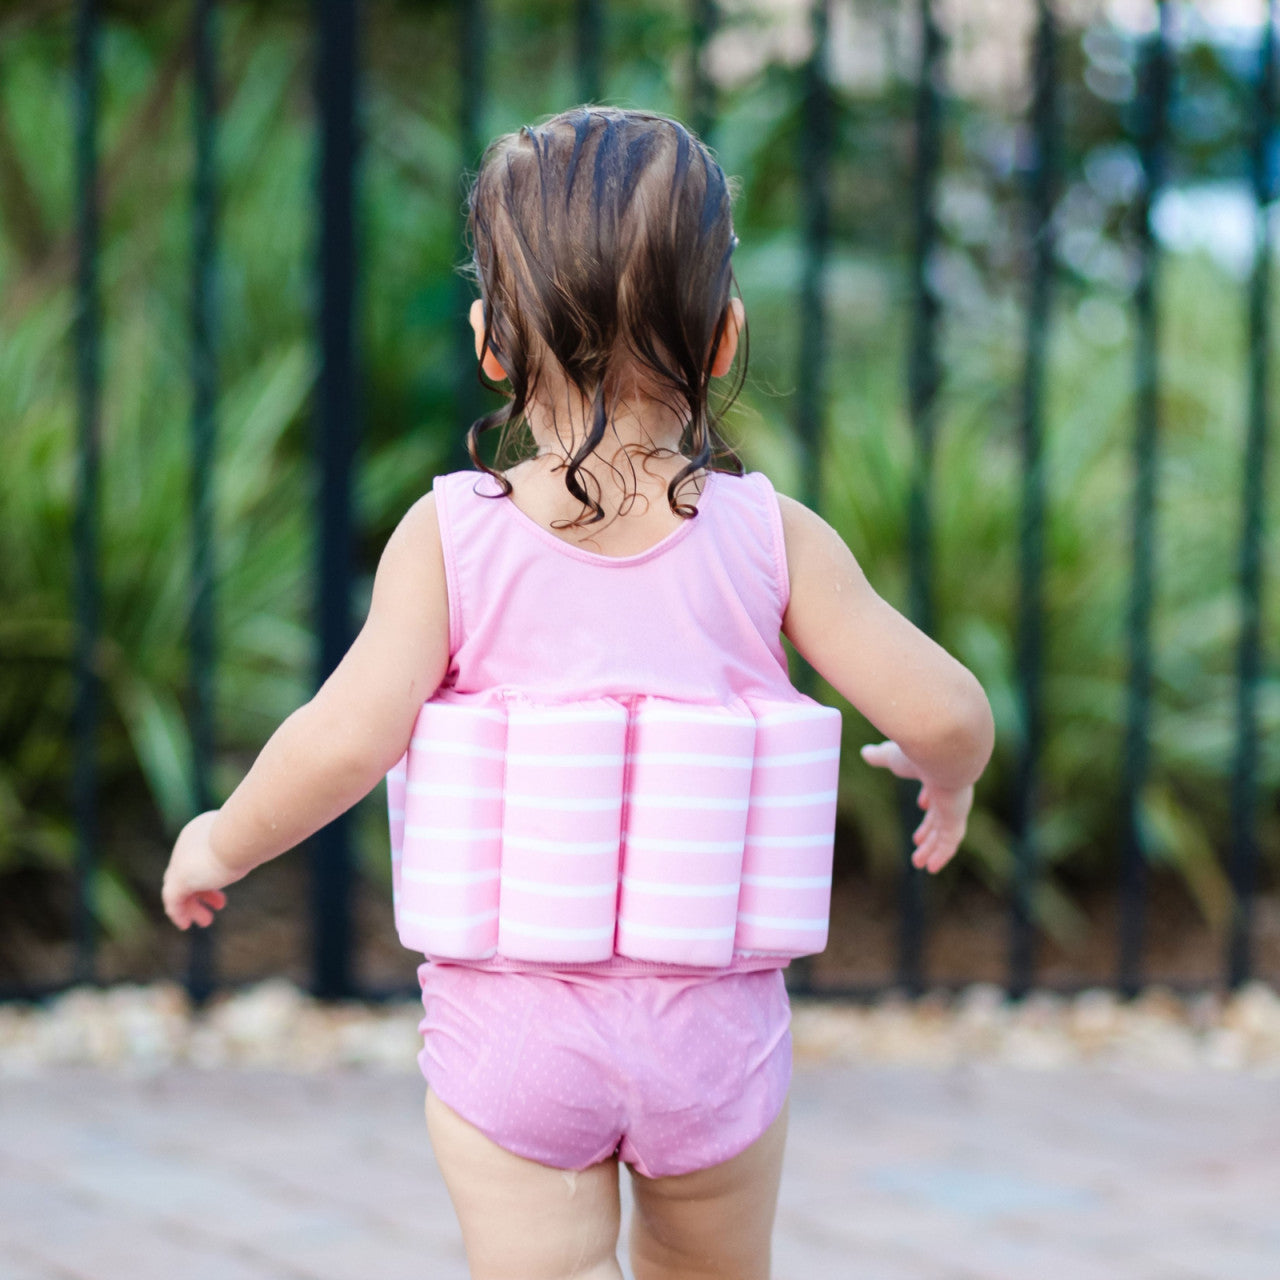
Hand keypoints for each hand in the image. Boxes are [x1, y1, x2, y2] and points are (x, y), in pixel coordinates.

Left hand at [161, 810, 242, 929]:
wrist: (242, 833)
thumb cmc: (253, 834)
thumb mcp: (251, 840)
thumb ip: (249, 845)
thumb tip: (264, 848)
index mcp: (202, 831)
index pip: (199, 856)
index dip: (212, 874)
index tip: (226, 888)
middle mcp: (187, 843)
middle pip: (187, 871)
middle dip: (203, 890)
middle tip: (220, 905)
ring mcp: (180, 860)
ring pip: (178, 887)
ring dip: (192, 905)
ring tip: (206, 921)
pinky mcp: (180, 878)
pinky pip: (172, 900)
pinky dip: (178, 913)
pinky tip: (186, 925)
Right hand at [859, 740, 972, 873]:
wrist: (942, 751)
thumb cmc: (917, 749)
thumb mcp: (892, 756)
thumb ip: (880, 756)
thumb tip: (865, 752)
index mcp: (937, 774)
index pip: (936, 788)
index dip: (929, 798)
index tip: (923, 804)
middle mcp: (949, 792)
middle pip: (939, 815)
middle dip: (929, 829)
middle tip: (917, 840)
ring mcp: (955, 806)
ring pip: (944, 833)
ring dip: (931, 848)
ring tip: (919, 864)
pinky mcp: (956, 818)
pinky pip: (950, 842)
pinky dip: (941, 855)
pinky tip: (932, 869)